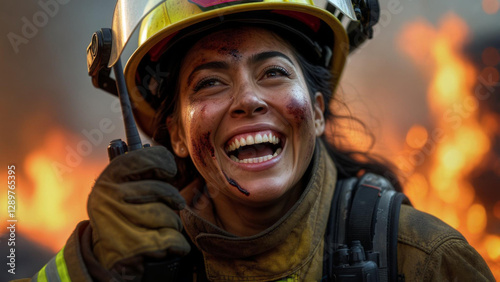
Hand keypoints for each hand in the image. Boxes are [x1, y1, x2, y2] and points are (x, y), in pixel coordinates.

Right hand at [87, 146, 189, 272]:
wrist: (106, 258)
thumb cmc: (123, 216)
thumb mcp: (121, 189)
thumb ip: (139, 171)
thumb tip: (161, 155)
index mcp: (108, 179)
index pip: (142, 158)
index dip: (163, 162)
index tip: (168, 171)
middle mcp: (108, 198)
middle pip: (162, 190)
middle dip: (172, 199)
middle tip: (174, 203)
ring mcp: (117, 223)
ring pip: (169, 216)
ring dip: (171, 224)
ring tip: (158, 227)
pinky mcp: (132, 248)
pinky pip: (173, 240)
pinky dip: (176, 244)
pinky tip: (162, 244)